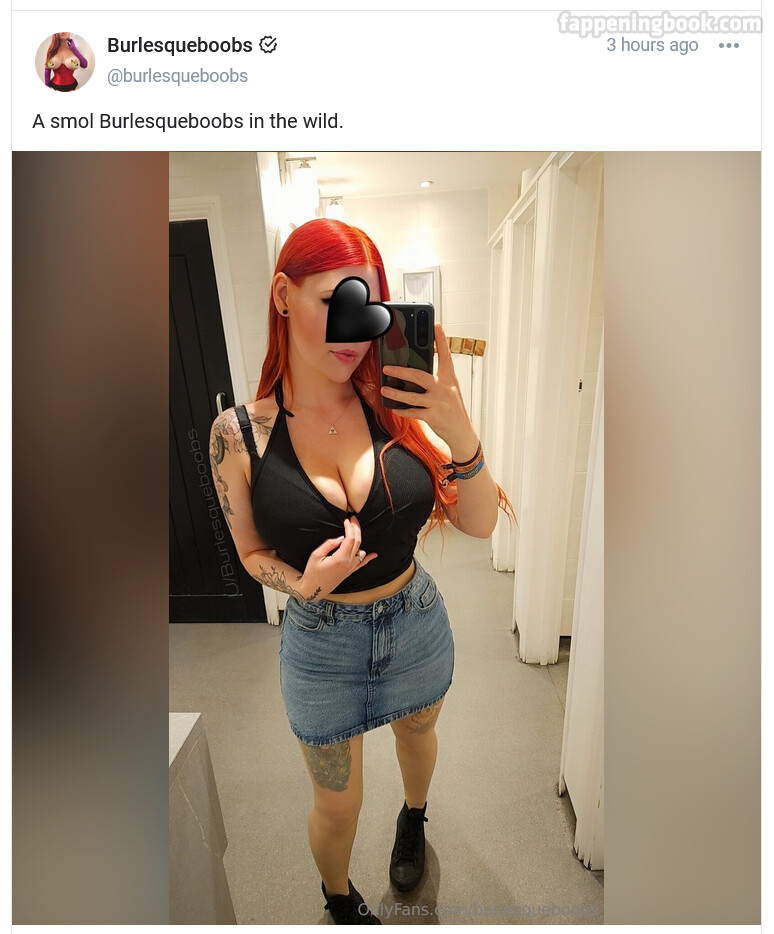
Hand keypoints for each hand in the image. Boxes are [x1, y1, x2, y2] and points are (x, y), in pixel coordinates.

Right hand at [299, 516, 376, 600]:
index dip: (350, 527)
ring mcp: (351, 568)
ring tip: (354, 530)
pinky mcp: (350, 572)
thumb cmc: (312, 572)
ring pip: (361, 550)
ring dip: (359, 539)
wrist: (313, 590)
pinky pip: (362, 563)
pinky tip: (374, 554)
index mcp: (341, 558)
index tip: (346, 520)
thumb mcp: (316, 555)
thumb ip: (329, 544)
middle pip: (358, 542)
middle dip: (356, 528)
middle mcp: (349, 563)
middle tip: (353, 519)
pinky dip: (368, 557)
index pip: (350, 538)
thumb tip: (341, 538)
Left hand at [380, 322, 476, 450]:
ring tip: (384, 390)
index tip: (436, 325)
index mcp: (450, 378)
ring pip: (412, 397)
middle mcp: (445, 389)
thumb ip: (436, 379)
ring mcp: (438, 403)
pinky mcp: (433, 417)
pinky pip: (413, 412)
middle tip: (386, 368)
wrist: (461, 432)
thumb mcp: (449, 390)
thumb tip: (413, 371)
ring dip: (395, 393)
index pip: (446, 355)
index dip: (441, 340)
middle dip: (400, 372)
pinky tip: (394, 407)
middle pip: (419, 376)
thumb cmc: (453, 408)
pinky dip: (402, 410)